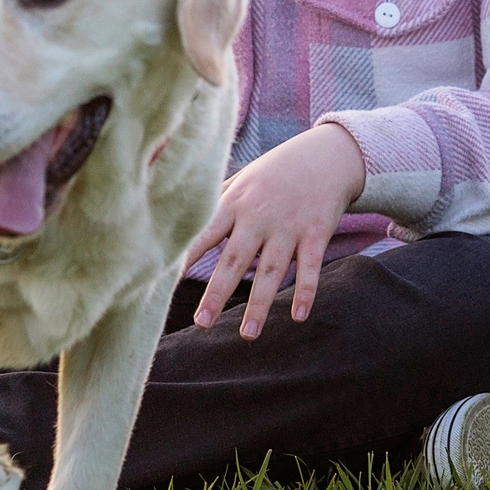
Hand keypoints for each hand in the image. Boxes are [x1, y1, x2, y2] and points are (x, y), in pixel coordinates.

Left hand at [181, 122, 366, 336]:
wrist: (324, 155)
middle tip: (202, 323)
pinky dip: (306, 291)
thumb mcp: (240, 180)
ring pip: (271, 271)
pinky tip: (299, 316)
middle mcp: (258, 217)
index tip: (164, 278)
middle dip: (218, 293)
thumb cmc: (274, 172)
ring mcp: (288, 227)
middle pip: (235, 260)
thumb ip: (214, 202)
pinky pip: (310, 267)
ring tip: (247, 334)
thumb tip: (178, 214)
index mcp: (234, 205)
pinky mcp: (316, 233)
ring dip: (259, 305)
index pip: (204, 233)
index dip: (186, 255)